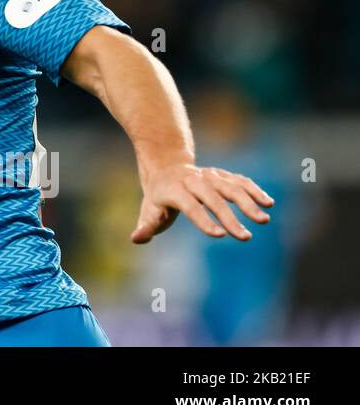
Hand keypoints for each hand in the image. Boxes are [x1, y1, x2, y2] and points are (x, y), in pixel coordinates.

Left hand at [132, 163, 273, 243]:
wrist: (166, 167)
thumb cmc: (158, 197)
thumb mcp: (148, 210)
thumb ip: (146, 226)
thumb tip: (136, 238)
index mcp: (174, 190)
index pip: (190, 206)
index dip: (203, 220)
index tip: (219, 235)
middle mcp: (193, 181)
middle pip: (213, 198)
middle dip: (230, 218)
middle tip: (245, 238)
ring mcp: (209, 176)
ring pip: (230, 187)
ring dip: (248, 202)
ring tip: (263, 220)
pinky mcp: (221, 175)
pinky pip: (240, 181)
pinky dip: (254, 190)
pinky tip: (268, 203)